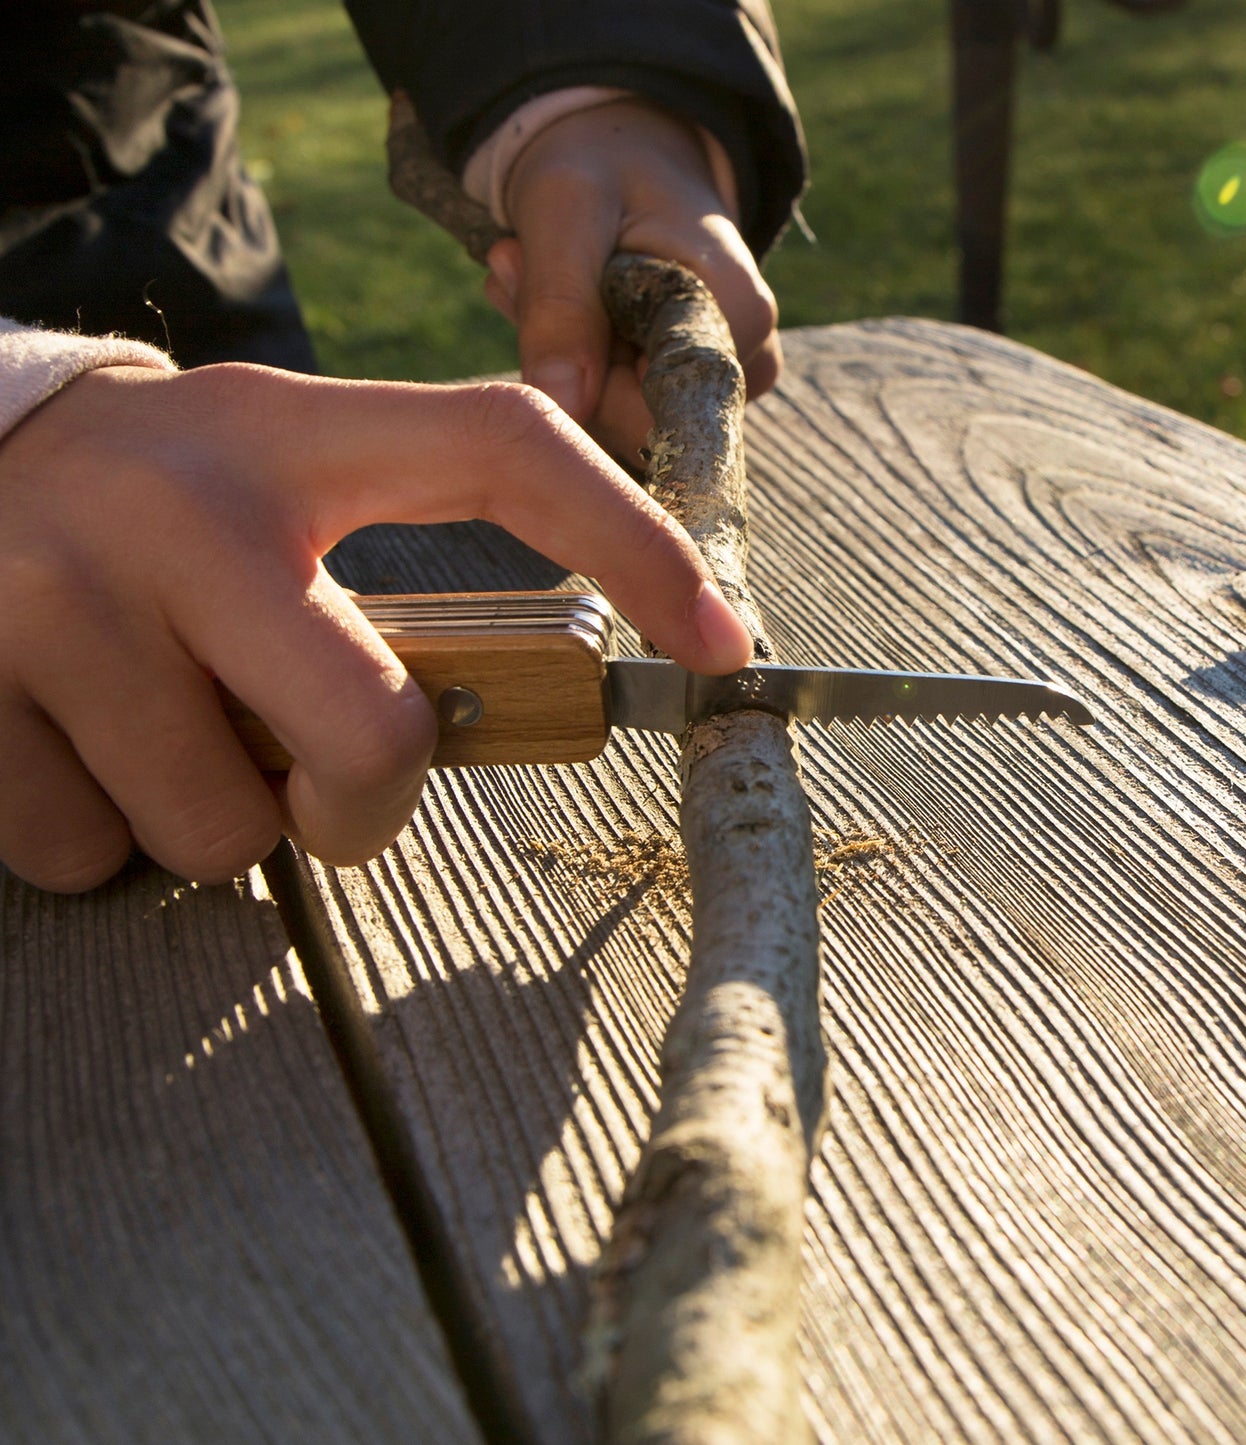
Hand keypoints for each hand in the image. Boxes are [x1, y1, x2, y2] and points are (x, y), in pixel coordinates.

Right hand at [0, 363, 750, 891]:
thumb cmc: (163, 500)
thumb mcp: (279, 482)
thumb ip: (388, 579)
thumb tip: (497, 717)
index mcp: (298, 435)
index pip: (506, 451)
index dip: (633, 542)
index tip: (722, 639)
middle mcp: (185, 503)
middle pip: (372, 736)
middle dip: (360, 804)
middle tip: (315, 776)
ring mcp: (62, 594)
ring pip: (220, 829)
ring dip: (216, 816)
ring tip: (163, 721)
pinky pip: (86, 854)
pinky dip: (97, 834)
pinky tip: (71, 738)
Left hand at [482, 97, 781, 461]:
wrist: (623, 151)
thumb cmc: (602, 164)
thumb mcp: (565, 211)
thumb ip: (561, 308)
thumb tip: (562, 409)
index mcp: (737, 315)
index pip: (654, 414)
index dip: (581, 378)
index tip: (535, 286)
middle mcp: (746, 362)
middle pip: (633, 423)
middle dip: (561, 357)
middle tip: (517, 266)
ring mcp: (720, 384)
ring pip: (616, 419)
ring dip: (556, 354)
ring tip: (533, 269)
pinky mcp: (686, 390)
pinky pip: (613, 408)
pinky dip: (568, 362)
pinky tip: (555, 300)